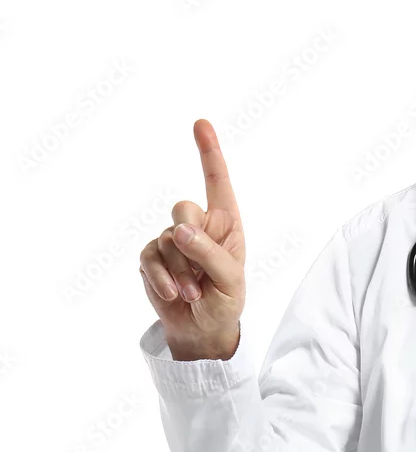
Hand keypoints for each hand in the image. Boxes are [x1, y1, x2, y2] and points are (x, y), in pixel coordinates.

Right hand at [139, 119, 245, 352]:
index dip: (209, 153)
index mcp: (226, 223)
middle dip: (190, 243)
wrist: (202, 328)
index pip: (217, 182)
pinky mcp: (152, 256)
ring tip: (194, 291)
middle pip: (183, 209)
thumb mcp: (231, 280)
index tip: (201, 123)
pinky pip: (149, 256)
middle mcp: (199, 225)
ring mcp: (173, 240)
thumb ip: (210, 252)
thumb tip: (180, 230)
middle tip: (203, 274)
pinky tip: (174, 293)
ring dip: (180, 270)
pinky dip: (162, 277)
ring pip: (166, 239)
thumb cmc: (226, 300)